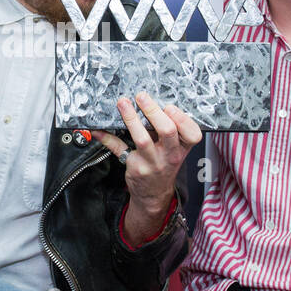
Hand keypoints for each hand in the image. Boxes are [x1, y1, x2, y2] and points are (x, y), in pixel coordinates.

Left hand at [92, 92, 200, 239]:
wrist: (154, 193)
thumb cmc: (164, 165)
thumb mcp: (174, 149)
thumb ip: (169, 128)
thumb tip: (150, 102)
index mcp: (182, 148)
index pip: (192, 134)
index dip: (182, 119)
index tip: (169, 107)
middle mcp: (169, 155)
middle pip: (167, 131)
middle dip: (153, 111)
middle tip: (142, 97)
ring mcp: (152, 162)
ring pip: (142, 139)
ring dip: (131, 118)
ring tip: (123, 104)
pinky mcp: (135, 167)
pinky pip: (119, 149)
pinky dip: (107, 138)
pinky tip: (98, 129)